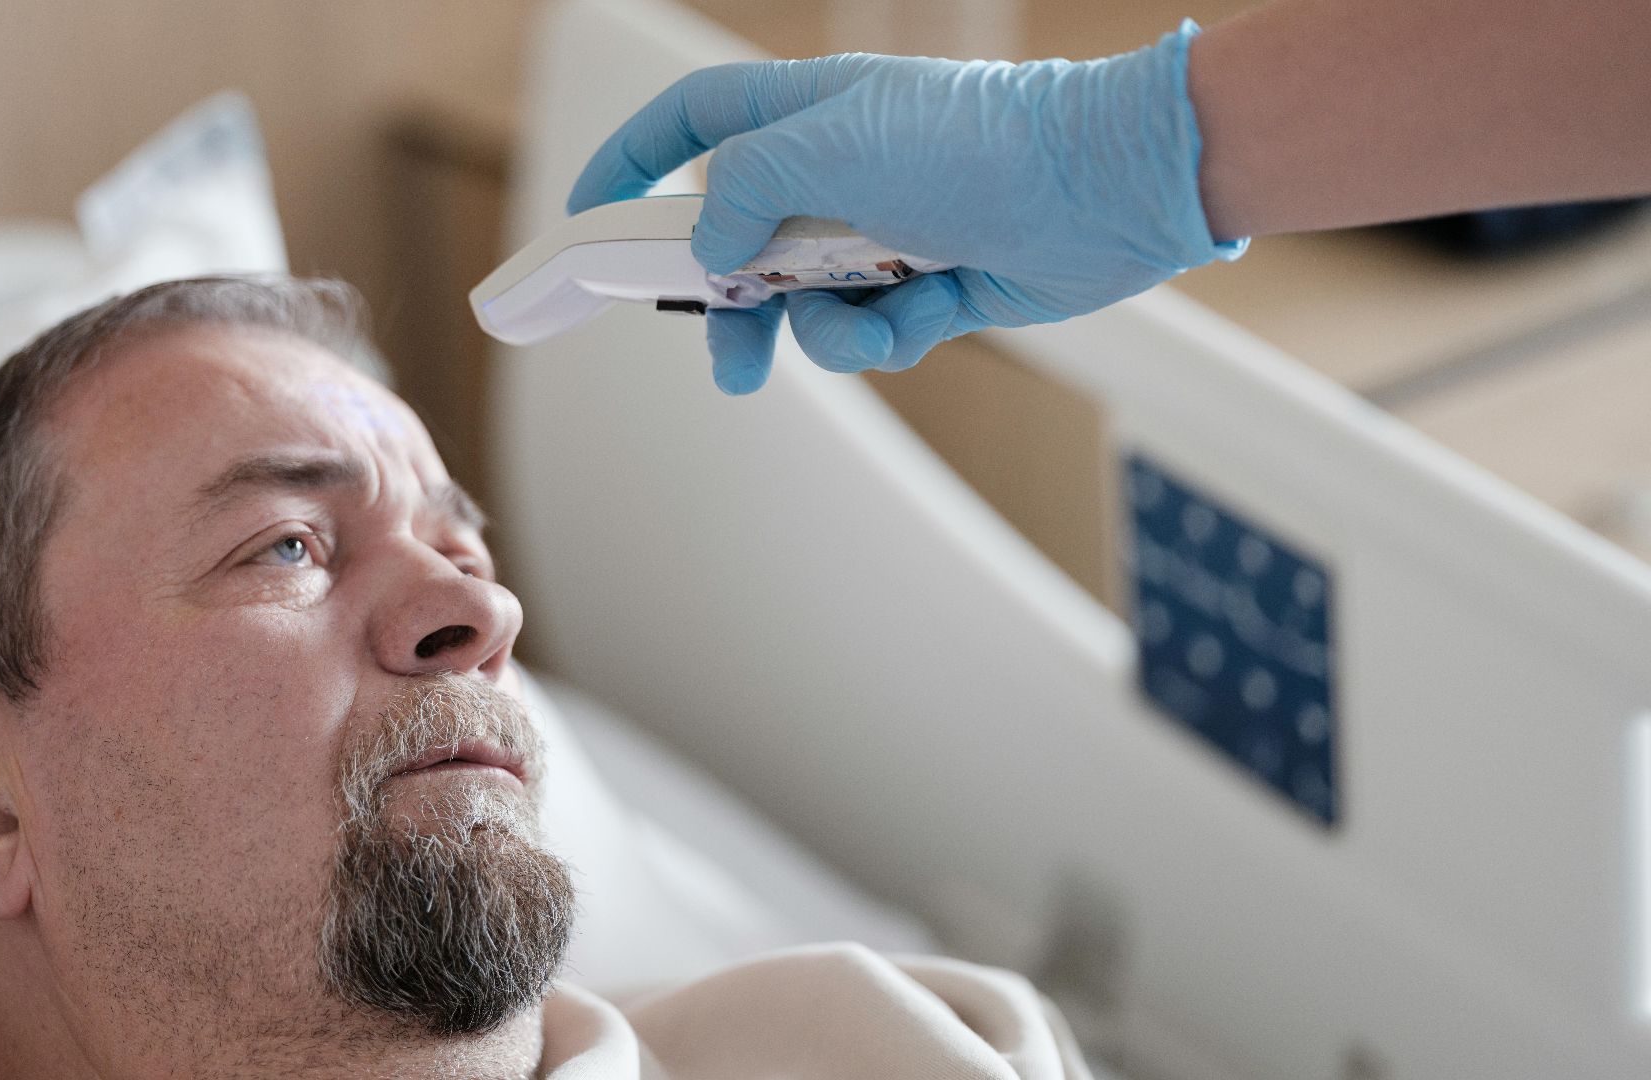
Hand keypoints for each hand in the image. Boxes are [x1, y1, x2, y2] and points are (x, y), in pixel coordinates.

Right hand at [568, 21, 1245, 393]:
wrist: (1106, 190)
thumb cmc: (977, 144)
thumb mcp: (832, 148)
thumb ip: (743, 190)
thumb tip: (712, 250)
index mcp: (804, 114)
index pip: (693, 121)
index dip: (635, 160)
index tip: (592, 215)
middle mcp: (836, 170)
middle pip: (739, 240)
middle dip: (729, 302)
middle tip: (723, 354)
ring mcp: (881, 229)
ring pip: (804, 302)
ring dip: (821, 330)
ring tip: (857, 330)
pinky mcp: (927, 283)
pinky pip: (870, 329)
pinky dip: (887, 333)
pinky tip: (924, 314)